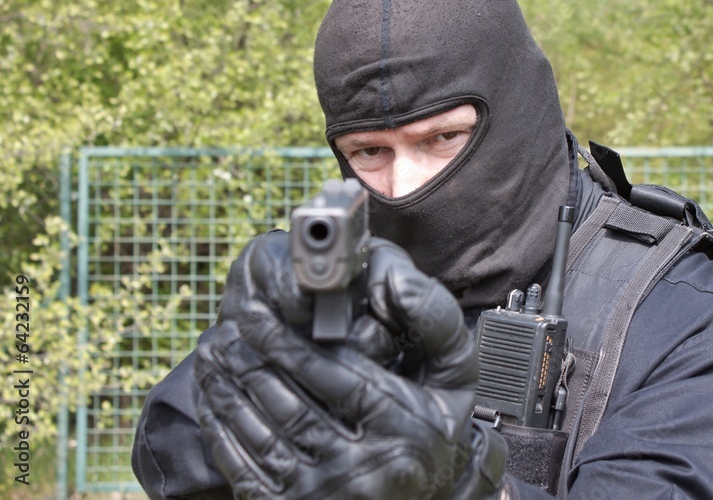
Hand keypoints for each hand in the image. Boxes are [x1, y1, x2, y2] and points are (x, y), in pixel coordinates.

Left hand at [194, 237, 506, 499]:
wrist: (428, 498)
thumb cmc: (435, 426)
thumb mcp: (454, 379)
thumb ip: (437, 325)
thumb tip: (397, 281)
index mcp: (405, 431)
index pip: (336, 378)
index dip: (288, 343)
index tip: (254, 314)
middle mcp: (367, 470)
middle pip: (293, 408)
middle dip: (249, 364)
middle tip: (222, 330)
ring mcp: (329, 495)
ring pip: (264, 438)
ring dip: (229, 393)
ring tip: (211, 355)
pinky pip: (248, 470)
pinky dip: (224, 432)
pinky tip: (213, 398)